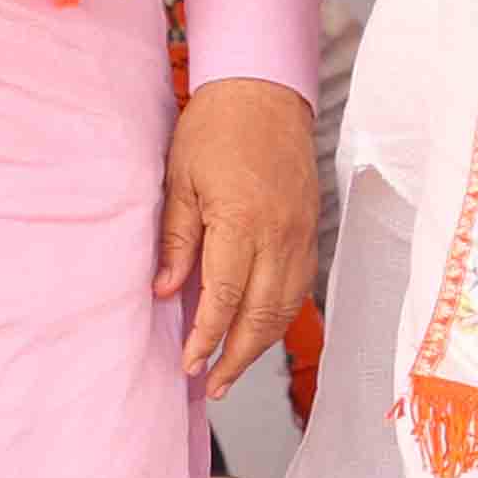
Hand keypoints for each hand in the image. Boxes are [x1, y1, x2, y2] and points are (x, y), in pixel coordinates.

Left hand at [152, 74, 321, 396]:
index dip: (207, 337)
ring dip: (262, 342)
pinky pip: (301, 283)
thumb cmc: (217, 129)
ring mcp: (302, 231)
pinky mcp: (311, 227)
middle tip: (213, 384)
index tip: (190, 364)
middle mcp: (280, 233)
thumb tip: (166, 291)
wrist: (266, 93)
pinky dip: (283, 313)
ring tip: (235, 368)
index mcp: (243, 221)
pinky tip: (264, 328)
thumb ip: (176, 239)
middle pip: (263, 312)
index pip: (226, 297)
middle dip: (237, 354)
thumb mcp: (180, 181)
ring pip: (288, 303)